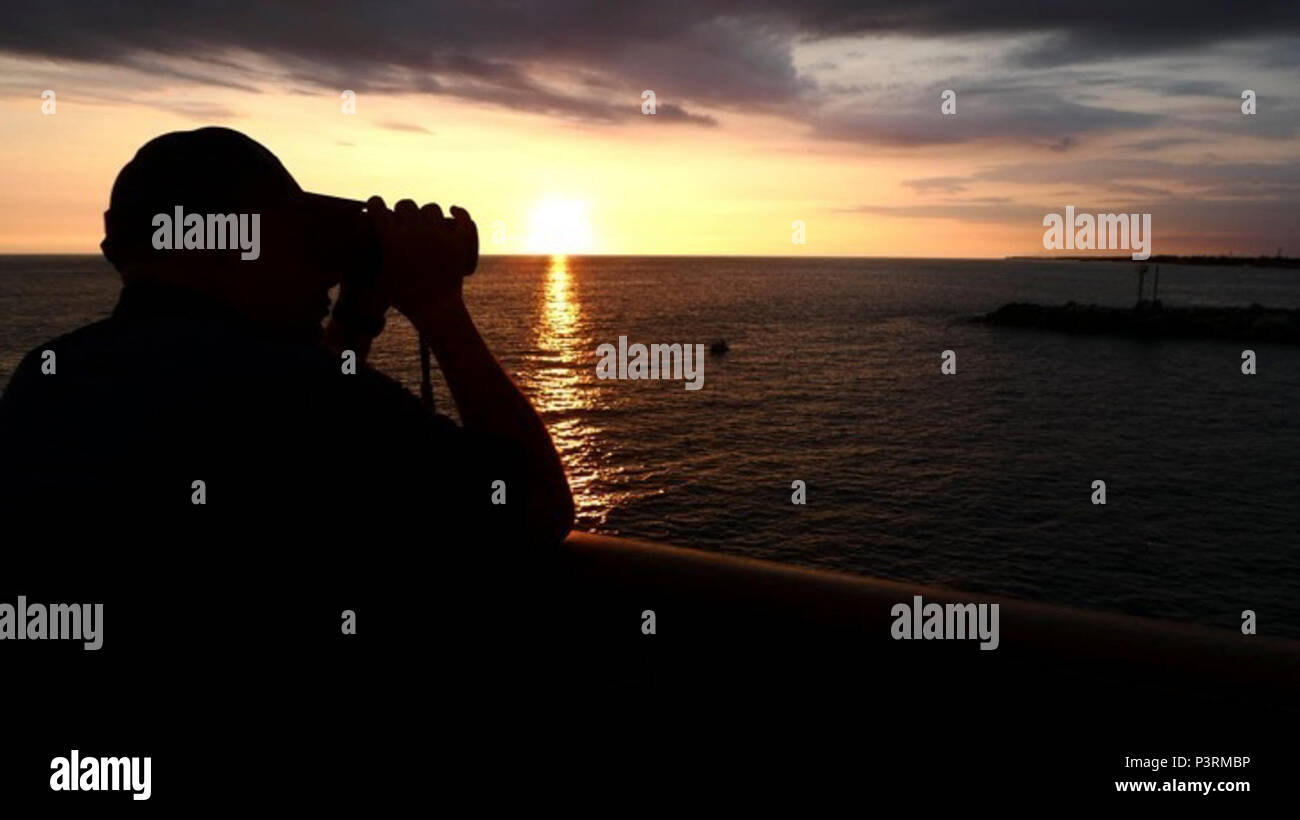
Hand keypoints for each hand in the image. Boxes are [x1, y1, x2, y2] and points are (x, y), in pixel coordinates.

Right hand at [365, 196, 476, 319]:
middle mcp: (415, 231)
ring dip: (425, 213)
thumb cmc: (403, 298)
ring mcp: (439, 234)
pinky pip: (462, 218)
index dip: (375, 205)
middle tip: (401, 219)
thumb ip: (365, 265)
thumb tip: (347, 261)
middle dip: (400, 211)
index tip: (376, 206)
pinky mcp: (459, 241)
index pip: (378, 207)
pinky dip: (459, 213)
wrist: (435, 310)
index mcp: (391, 238)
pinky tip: (453, 211)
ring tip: (424, 221)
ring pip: (431, 208)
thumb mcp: (379, 280)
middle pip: (406, 204)